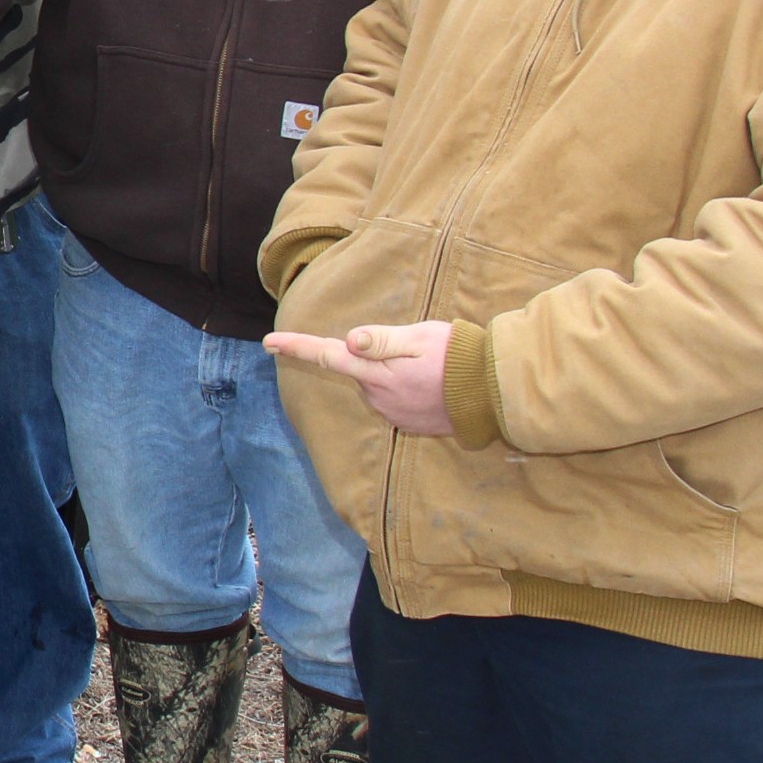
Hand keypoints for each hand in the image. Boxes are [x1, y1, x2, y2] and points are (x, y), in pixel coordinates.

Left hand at [263, 322, 454, 437]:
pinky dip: (406, 389)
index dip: (297, 347)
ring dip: (391, 373)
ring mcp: (394, 414)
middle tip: (414, 347)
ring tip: (428, 365)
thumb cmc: (457, 357)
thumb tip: (350, 341)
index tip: (268, 341)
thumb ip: (383, 340)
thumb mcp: (421, 337)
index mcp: (377, 374)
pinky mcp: (410, 424)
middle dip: (372, 357)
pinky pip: (395, 400)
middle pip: (357, 371)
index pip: (328, 357)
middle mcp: (379, 398)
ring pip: (376, 386)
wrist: (494, 393)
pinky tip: (431, 384)